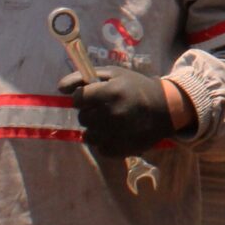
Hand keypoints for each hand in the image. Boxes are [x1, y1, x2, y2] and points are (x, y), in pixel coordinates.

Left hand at [59, 65, 177, 158]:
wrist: (165, 109)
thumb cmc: (136, 88)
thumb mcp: (114, 74)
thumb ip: (84, 77)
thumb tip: (59, 88)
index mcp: (112, 92)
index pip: (78, 99)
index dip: (83, 97)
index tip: (93, 97)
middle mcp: (113, 114)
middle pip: (82, 117)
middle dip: (90, 112)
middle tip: (105, 108)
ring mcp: (117, 134)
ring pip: (87, 135)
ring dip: (96, 128)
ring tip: (111, 121)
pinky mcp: (120, 149)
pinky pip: (99, 147)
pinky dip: (104, 141)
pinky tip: (117, 132)